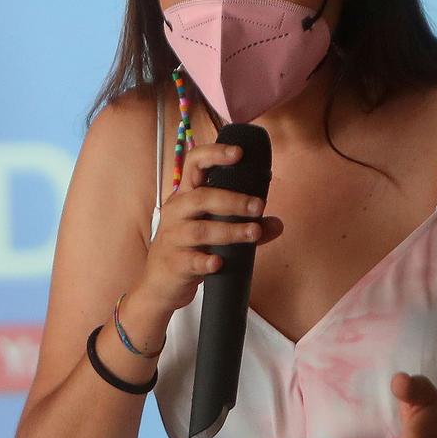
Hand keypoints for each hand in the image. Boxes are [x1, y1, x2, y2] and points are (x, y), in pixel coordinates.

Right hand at [129, 138, 283, 323]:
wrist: (159, 284)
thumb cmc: (189, 248)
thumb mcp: (213, 231)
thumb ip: (243, 224)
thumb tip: (277, 224)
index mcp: (186, 196)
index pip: (193, 164)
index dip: (215, 154)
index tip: (239, 153)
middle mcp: (177, 212)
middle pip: (201, 198)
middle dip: (233, 200)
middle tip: (259, 206)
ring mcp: (173, 238)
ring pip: (200, 229)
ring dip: (230, 230)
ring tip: (254, 232)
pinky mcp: (174, 264)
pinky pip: (190, 260)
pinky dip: (206, 261)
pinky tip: (219, 262)